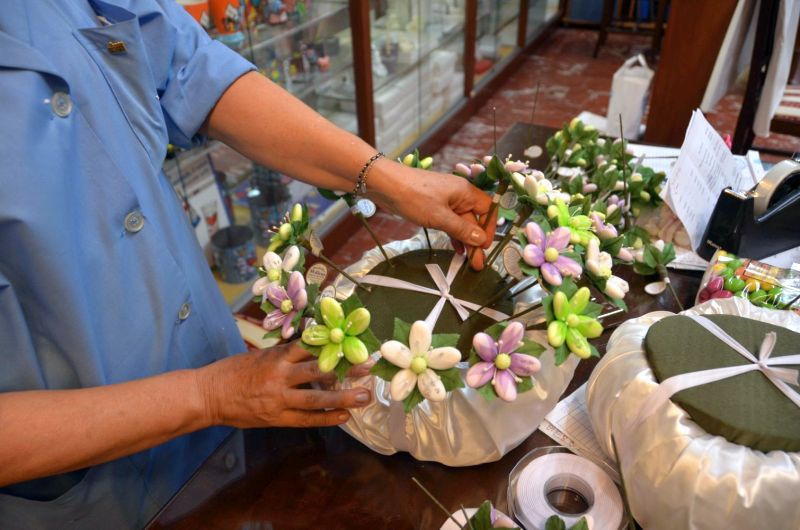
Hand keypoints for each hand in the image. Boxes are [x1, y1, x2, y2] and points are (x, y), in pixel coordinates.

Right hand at [195, 341, 372, 427]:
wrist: (208, 395)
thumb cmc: (234, 371)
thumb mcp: (261, 355)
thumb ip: (287, 355)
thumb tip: (316, 349)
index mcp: (277, 356)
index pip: (311, 346)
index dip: (335, 345)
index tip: (356, 343)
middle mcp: (280, 375)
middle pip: (319, 370)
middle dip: (347, 369)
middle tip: (370, 367)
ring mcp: (278, 399)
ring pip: (316, 398)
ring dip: (343, 397)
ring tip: (365, 397)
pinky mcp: (275, 418)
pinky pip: (306, 419)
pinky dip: (326, 418)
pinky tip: (344, 416)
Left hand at [368, 161, 496, 269]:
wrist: (385, 185)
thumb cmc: (414, 197)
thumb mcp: (439, 216)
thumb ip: (461, 229)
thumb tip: (481, 240)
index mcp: (465, 192)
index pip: (488, 210)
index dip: (489, 228)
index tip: (485, 247)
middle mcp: (459, 195)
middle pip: (474, 219)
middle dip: (476, 241)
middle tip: (477, 263)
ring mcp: (446, 202)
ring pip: (461, 223)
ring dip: (465, 241)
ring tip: (468, 262)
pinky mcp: (434, 208)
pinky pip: (449, 223)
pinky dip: (453, 235)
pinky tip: (457, 249)